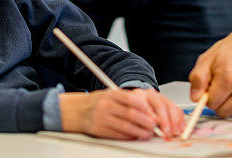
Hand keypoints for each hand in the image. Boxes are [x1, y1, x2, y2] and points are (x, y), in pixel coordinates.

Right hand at [60, 88, 183, 139]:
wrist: (77, 111)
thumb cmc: (98, 103)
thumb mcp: (111, 95)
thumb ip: (127, 100)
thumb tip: (148, 109)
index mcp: (111, 94)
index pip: (132, 99)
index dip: (145, 108)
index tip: (153, 114)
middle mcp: (106, 105)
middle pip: (131, 114)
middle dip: (145, 121)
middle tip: (154, 125)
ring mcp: (102, 118)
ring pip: (125, 126)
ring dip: (139, 131)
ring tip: (147, 134)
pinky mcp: (98, 130)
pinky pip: (117, 134)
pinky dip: (128, 136)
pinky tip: (135, 136)